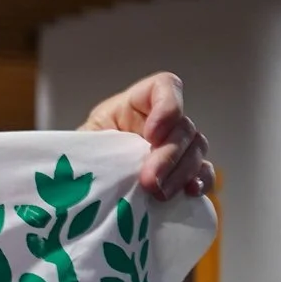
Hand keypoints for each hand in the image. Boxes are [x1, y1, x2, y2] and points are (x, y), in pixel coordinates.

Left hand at [80, 72, 213, 197]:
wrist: (80, 190)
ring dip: (181, 172)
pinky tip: (190, 192)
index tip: (151, 134)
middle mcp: (159, 122)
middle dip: (168, 154)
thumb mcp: (81, 144)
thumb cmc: (77, 160)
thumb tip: (107, 155)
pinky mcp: (180, 172)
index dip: (167, 106)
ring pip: (196, 149)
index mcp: (133, 105)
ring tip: (159, 194)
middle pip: (183, 126)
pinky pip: (203, 172)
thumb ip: (98, 143)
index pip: (164, 87)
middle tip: (149, 180)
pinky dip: (202, 181)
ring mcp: (173, 146)